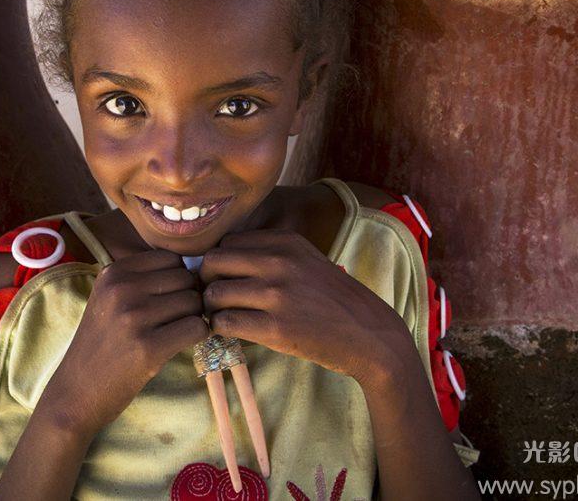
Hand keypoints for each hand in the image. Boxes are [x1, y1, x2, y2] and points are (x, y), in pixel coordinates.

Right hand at [44, 249, 211, 433]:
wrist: (76, 392)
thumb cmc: (101, 345)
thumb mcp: (108, 299)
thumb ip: (142, 279)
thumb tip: (196, 269)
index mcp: (112, 273)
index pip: (171, 258)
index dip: (179, 278)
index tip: (170, 298)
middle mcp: (122, 289)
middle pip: (185, 278)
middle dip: (189, 297)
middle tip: (175, 319)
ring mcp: (134, 318)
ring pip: (194, 302)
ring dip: (193, 318)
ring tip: (174, 332)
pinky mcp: (148, 348)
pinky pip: (197, 328)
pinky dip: (197, 336)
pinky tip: (180, 344)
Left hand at [198, 228, 412, 389]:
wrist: (370, 334)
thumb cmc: (333, 299)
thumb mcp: (306, 260)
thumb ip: (270, 253)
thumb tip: (221, 257)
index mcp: (285, 242)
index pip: (226, 242)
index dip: (218, 263)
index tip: (223, 279)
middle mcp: (279, 263)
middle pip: (212, 262)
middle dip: (207, 282)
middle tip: (216, 299)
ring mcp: (277, 295)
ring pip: (213, 294)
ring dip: (211, 309)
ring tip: (223, 317)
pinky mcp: (276, 328)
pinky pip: (225, 322)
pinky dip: (220, 329)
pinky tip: (232, 332)